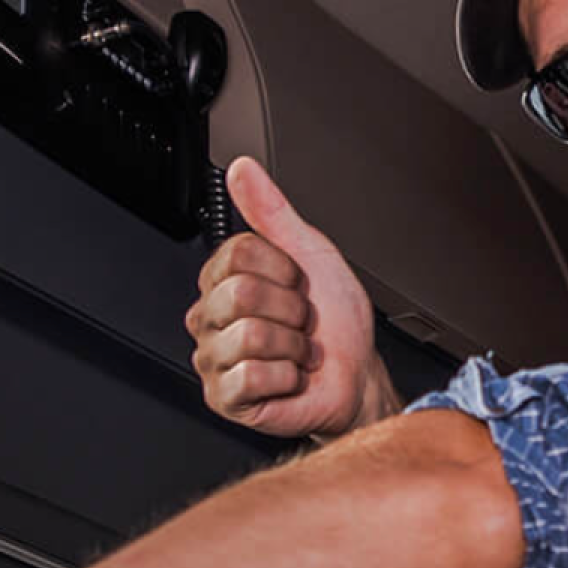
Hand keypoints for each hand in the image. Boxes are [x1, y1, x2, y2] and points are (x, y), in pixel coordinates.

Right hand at [186, 157, 397, 439]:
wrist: (356, 377)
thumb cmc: (335, 323)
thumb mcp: (311, 253)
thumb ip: (272, 211)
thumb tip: (242, 169)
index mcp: (223, 280)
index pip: (237, 253)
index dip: (282, 268)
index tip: (296, 283)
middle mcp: (211, 318)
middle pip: (241, 292)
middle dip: (290, 308)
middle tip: (300, 322)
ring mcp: (214, 359)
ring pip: (250, 334)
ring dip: (293, 345)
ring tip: (297, 351)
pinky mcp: (225, 398)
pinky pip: (252, 376)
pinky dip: (288, 377)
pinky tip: (290, 377)